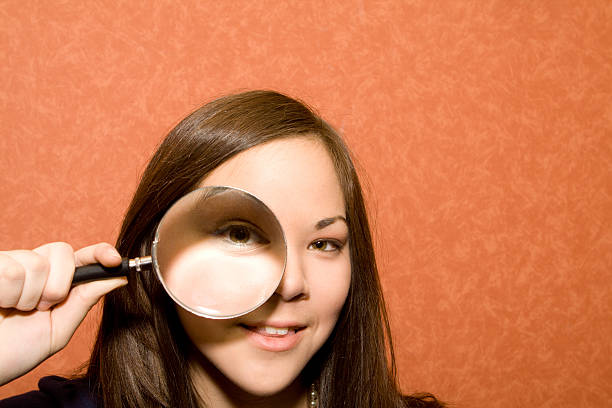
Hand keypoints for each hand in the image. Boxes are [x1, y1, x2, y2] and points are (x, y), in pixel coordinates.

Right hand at [0, 242, 126, 385]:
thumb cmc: (15, 350)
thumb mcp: (57, 330)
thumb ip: (85, 301)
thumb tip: (120, 279)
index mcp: (57, 281)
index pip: (83, 257)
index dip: (100, 253)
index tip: (115, 260)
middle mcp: (36, 266)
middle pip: (63, 252)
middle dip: (58, 285)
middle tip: (40, 308)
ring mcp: (12, 262)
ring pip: (36, 264)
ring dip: (27, 296)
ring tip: (13, 310)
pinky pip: (11, 271)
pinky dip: (6, 294)